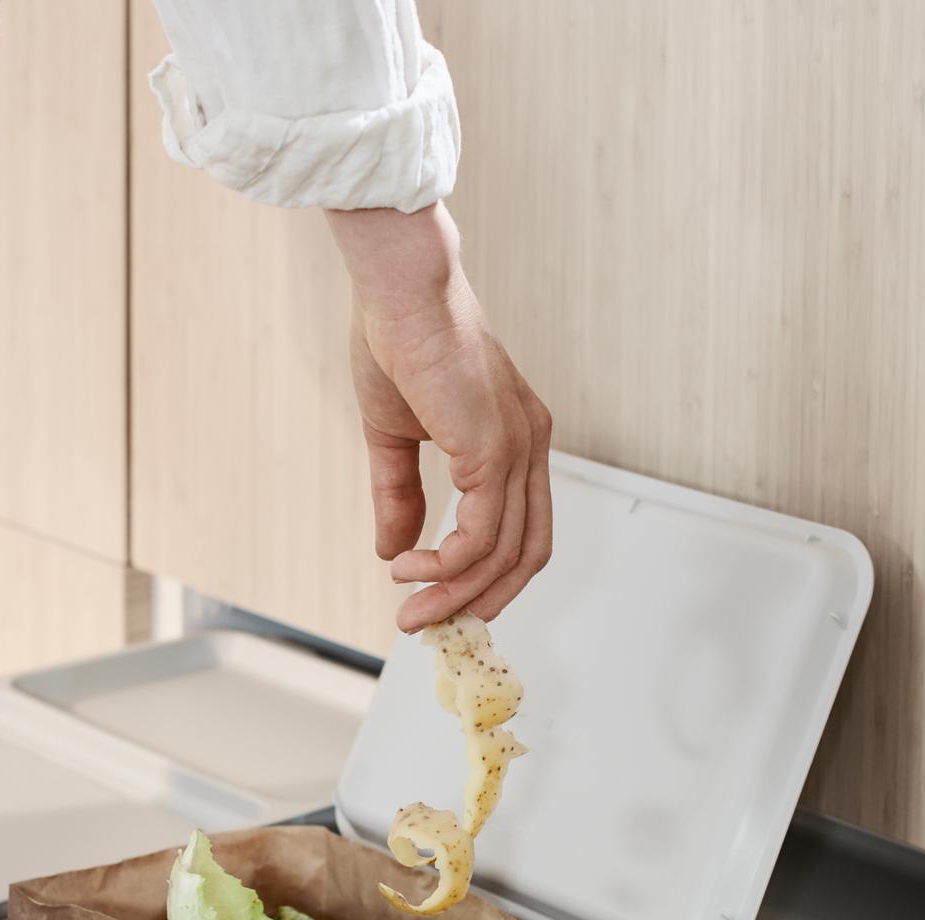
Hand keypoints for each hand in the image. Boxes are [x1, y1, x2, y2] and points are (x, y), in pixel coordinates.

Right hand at [326, 203, 551, 631]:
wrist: (397, 290)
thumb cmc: (398, 342)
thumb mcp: (395, 436)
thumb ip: (400, 495)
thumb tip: (394, 551)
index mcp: (518, 440)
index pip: (523, 530)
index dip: (487, 576)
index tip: (441, 600)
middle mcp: (531, 446)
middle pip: (525, 556)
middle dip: (477, 601)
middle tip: (425, 624)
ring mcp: (518, 449)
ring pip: (500, 555)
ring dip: (451, 593)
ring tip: (408, 608)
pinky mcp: (493, 451)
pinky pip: (478, 537)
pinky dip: (444, 566)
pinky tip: (407, 568)